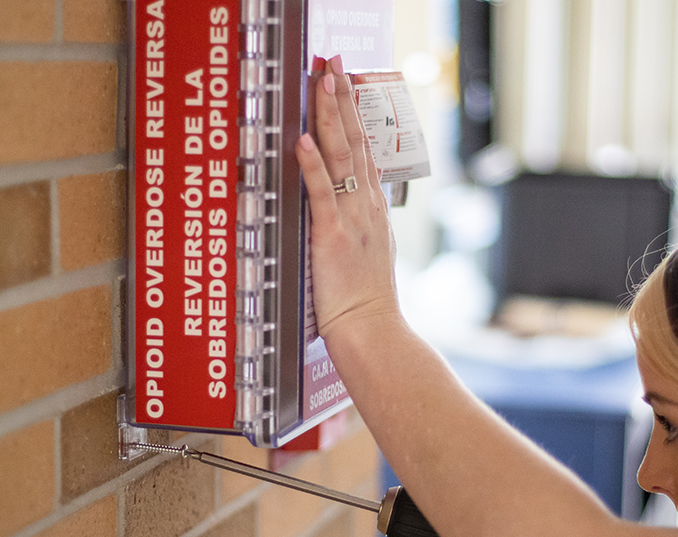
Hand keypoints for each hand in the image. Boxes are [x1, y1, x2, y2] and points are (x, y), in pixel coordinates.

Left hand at [295, 55, 400, 340]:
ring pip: (341, 157)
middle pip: (355, 142)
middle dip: (343, 100)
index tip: (346, 83)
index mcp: (374, 209)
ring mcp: (351, 218)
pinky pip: (321, 193)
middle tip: (333, 64)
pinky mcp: (331, 236)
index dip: (354, 114)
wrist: (373, 331)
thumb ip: (367, 219)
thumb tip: (367, 189)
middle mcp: (366, 206)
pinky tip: (304, 138)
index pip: (364, 150)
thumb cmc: (367, 302)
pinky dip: (312, 164)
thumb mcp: (372, 251)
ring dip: (331, 117)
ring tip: (324, 82)